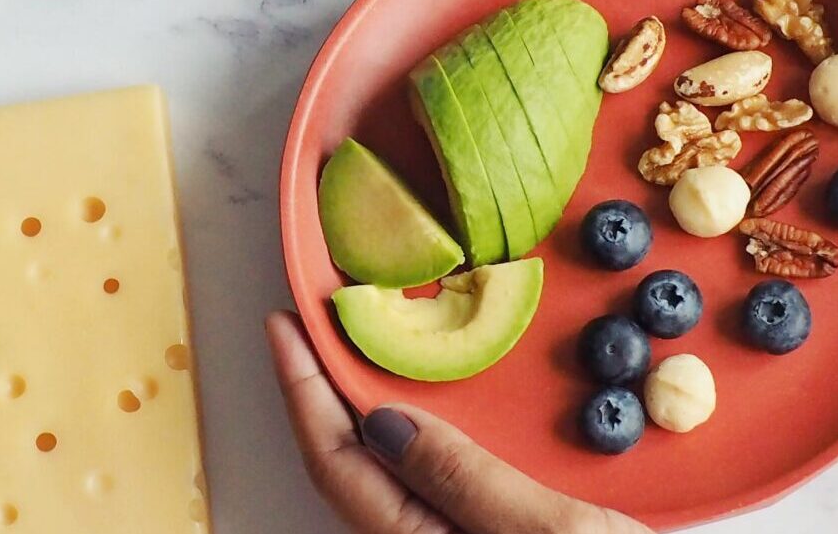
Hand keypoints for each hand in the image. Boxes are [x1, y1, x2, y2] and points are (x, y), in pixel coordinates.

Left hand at [266, 311, 651, 533]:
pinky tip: (433, 411)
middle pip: (350, 468)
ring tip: (358, 353)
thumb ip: (462, 479)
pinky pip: (430, 484)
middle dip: (324, 395)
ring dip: (368, 413)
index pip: (336, 462)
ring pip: (389, 477)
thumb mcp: (551, 533)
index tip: (286, 326)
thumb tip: (381, 423)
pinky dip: (418, 437)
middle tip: (313, 324)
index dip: (303, 390)